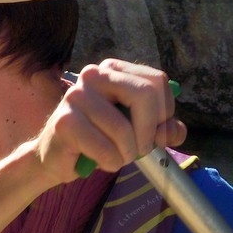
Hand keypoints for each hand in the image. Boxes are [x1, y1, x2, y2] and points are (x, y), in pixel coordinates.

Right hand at [35, 60, 185, 182]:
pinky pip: (105, 148)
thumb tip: (175, 132)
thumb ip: (162, 129)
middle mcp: (93, 74)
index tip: (153, 131)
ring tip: (116, 157)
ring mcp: (76, 96)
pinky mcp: (65, 121)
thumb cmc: (100, 139)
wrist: (57, 157)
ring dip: (127, 154)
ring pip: (124, 129)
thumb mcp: (137, 131)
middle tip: (139, 149)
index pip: (158, 81)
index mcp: (113, 70)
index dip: (164, 112)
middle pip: (144, 95)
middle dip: (148, 132)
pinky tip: (98, 161)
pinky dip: (110, 162)